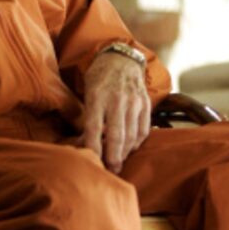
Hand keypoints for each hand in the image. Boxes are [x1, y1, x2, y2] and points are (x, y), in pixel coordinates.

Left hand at [81, 51, 150, 172]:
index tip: (92, 162)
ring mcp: (134, 102)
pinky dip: (137, 143)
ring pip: (132, 136)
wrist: (122, 58)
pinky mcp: (146, 104)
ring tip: (118, 163)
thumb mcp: (87, 92)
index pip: (94, 128)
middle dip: (113, 158)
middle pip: (116, 136)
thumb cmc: (99, 77)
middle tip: (110, 171)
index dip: (93, 148)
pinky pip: (144, 130)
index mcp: (97, 96)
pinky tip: (130, 148)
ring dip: (125, 153)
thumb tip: (82, 144)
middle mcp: (117, 99)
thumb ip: (85, 117)